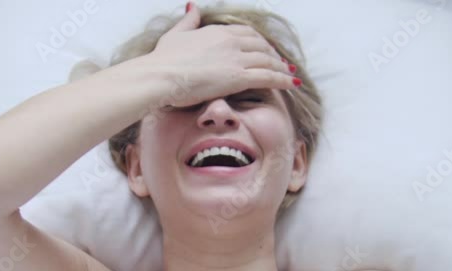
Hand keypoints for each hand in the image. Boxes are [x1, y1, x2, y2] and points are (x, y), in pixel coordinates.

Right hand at [142, 3, 295, 108]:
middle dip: (273, 54)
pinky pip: (267, 77)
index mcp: (217, 32)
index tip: (265, 49)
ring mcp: (236, 59)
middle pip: (261, 46)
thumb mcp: (176, 33)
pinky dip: (282, 79)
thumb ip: (189, 20)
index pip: (246, 33)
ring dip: (281, 67)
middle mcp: (230, 42)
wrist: (160, 76)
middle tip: (281, 63)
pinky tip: (291, 83)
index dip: (259, 41)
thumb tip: (193, 5)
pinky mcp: (238, 78)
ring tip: (289, 74)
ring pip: (267, 61)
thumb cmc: (164, 59)